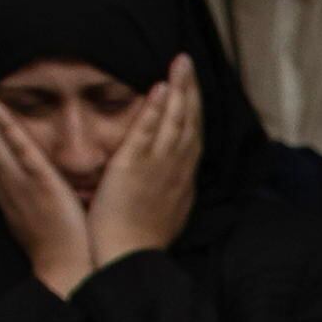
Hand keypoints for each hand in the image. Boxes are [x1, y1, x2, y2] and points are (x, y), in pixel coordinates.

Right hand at [0, 70, 94, 298]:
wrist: (69, 274)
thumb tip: (34, 175)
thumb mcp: (39, 212)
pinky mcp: (41, 187)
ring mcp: (20, 184)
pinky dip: (6, 131)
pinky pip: (21, 154)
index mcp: (7, 188)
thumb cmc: (60, 246)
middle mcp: (6, 183)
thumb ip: (32, 190)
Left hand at [81, 58, 202, 271]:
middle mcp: (176, 170)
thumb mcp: (162, 212)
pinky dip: (157, 110)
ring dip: (180, 90)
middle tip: (187, 60)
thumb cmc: (138, 241)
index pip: (191, 136)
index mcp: (181, 179)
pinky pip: (149, 134)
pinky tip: (161, 89)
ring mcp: (159, 169)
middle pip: (189, 122)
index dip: (192, 109)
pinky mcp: (135, 169)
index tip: (190, 87)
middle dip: (191, 90)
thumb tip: (168, 176)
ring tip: (180, 63)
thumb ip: (165, 188)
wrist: (129, 261)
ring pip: (176, 122)